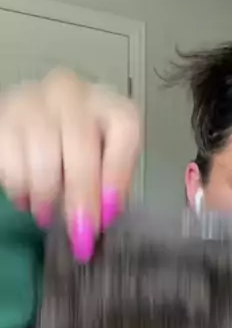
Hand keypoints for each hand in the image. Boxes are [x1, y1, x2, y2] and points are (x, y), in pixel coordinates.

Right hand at [0, 69, 142, 261]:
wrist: (30, 124)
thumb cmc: (74, 148)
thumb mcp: (101, 161)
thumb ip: (110, 186)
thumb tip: (107, 217)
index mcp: (109, 105)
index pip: (124, 128)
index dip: (119, 173)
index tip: (110, 211)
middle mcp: (73, 95)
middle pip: (82, 146)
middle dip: (82, 197)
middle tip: (80, 233)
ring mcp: (35, 100)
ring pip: (44, 155)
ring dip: (47, 196)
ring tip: (47, 216)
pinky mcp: (4, 117)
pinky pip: (12, 159)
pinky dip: (20, 188)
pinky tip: (27, 199)